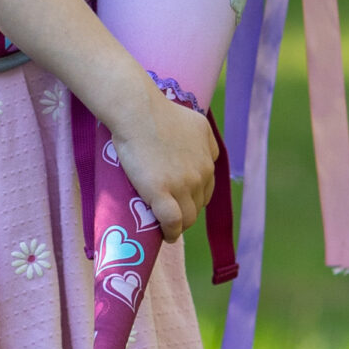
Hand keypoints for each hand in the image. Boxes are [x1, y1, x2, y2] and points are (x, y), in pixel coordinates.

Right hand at [110, 81, 216, 241]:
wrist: (139, 113)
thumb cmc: (160, 113)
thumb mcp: (197, 123)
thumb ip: (207, 142)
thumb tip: (208, 158)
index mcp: (208, 159)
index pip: (207, 189)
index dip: (194, 198)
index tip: (182, 201)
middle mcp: (201, 173)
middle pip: (198, 205)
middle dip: (187, 211)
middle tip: (171, 214)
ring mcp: (182, 184)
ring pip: (188, 217)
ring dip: (180, 225)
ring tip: (169, 228)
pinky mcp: (161, 192)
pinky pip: (172, 222)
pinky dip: (171, 232)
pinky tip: (167, 235)